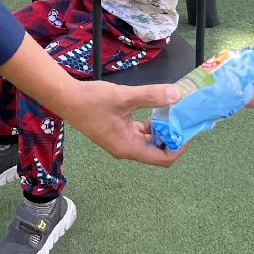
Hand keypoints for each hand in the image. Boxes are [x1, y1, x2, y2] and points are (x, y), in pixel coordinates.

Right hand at [55, 78, 183, 167]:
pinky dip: (148, 125)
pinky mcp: (115, 132)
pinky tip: (152, 110)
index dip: (178, 148)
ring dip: (160, 130)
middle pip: (156, 151)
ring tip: (170, 112)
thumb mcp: (125, 97)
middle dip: (171, 137)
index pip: (162, 158)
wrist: (65, 98)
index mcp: (128, 147)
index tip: (188, 131)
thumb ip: (151, 96)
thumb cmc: (92, 100)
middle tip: (182, 119)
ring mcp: (120, 141)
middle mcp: (125, 149)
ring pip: (147, 141)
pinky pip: (138, 134)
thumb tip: (177, 94)